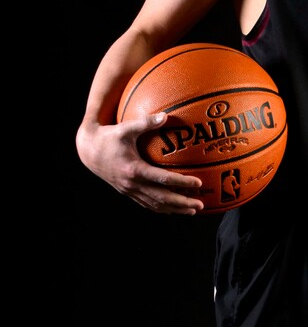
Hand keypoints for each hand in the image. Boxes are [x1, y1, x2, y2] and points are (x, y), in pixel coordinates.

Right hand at [76, 112, 204, 214]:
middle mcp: (132, 184)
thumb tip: (166, 116)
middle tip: (200, 204)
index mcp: (134, 170)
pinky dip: (162, 208)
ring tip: (192, 210)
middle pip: (162, 198)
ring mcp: (129, 190)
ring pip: (155, 205)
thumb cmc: (108, 137)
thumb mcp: (125, 128)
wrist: (88, 150)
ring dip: (174, 209)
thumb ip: (146, 122)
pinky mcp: (127, 192)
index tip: (198, 183)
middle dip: (182, 203)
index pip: (163, 179)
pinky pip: (147, 204)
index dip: (181, 182)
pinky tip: (173, 209)